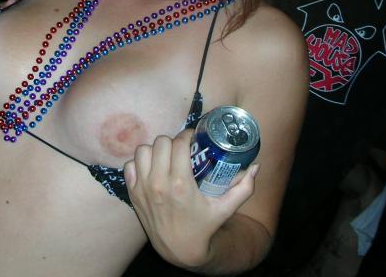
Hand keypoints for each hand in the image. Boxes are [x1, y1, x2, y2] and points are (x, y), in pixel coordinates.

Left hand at [124, 129, 258, 269]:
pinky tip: (151, 167)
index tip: (193, 137)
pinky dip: (140, 162)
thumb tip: (256, 166)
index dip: (187, 135)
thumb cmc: (204, 226)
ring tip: (166, 156)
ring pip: (143, 150)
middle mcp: (158, 184)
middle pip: (161, 142)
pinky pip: (130, 165)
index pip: (179, 144)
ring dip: (155, 150)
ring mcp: (142, 188)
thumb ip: (244, 188)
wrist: (179, 249)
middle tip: (181, 148)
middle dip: (173, 141)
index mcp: (181, 184)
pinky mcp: (132, 193)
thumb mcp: (226, 208)